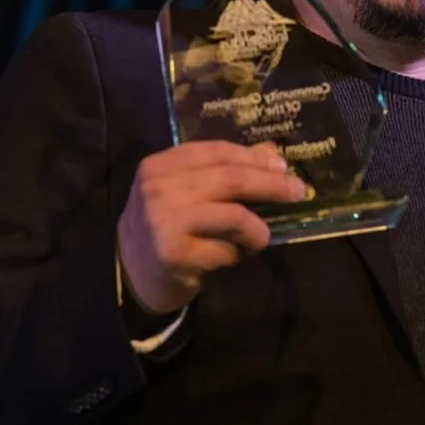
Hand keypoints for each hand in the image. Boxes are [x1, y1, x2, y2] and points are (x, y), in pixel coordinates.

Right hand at [116, 140, 304, 313]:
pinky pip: (224, 250)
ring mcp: (165, 221)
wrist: (127, 273)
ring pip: (234, 216)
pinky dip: (237, 254)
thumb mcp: (187, 191)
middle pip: (231, 179)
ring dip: (257, 229)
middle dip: (271, 185)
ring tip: (261, 238)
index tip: (283, 167)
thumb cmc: (165, 226)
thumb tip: (273, 154)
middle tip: (298, 193)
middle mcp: (159, 188)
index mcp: (162, 165)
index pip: (218, 151)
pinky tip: (232, 257)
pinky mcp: (174, 254)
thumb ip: (225, 170)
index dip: (254, 158)